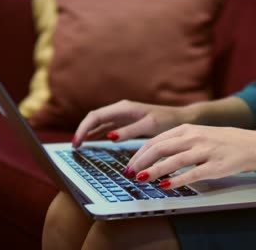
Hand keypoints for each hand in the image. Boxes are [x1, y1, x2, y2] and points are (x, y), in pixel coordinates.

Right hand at [73, 100, 190, 146]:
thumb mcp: (149, 126)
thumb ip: (129, 131)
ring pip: (99, 122)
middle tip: (75, 147)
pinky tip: (92, 141)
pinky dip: (97, 133)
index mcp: (123, 108)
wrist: (180, 118)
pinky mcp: (126, 122)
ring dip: (88, 132)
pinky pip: (107, 126)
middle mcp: (120, 109)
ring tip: (79, 146)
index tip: (77, 143)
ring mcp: (123, 115)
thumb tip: (109, 136)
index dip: (83, 129)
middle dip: (82, 131)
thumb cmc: (167, 120)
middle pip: (94, 118)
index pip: (95, 116)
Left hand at [125, 124, 255, 188]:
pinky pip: (191, 174)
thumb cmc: (222, 141)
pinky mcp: (214, 166)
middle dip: (141, 162)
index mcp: (187, 129)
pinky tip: (164, 186)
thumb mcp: (198, 134)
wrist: (252, 145)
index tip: (130, 164)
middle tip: (130, 173)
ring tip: (141, 179)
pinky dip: (176, 181)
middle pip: (160, 148)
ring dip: (154, 171)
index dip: (140, 153)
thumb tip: (153, 154)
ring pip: (173, 161)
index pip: (156, 140)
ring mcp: (204, 151)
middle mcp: (194, 138)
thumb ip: (177, 142)